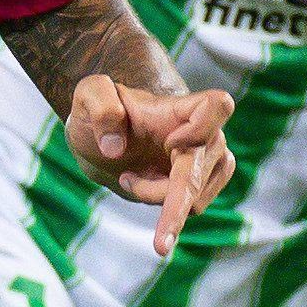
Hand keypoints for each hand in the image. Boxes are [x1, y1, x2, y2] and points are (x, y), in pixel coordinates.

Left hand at [63, 78, 234, 256]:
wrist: (104, 137)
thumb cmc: (99, 112)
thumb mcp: (88, 96)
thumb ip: (100, 107)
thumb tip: (115, 148)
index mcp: (180, 107)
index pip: (219, 106)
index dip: (201, 128)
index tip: (171, 144)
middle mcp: (205, 132)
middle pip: (200, 171)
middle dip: (172, 201)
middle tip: (139, 211)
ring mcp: (209, 160)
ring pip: (197, 197)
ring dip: (159, 199)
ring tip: (128, 178)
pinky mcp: (205, 184)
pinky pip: (194, 207)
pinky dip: (164, 208)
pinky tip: (139, 186)